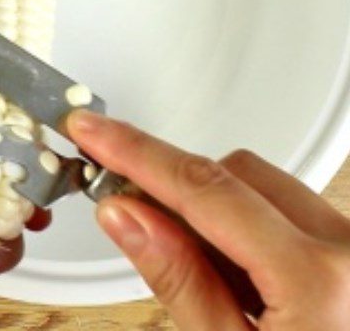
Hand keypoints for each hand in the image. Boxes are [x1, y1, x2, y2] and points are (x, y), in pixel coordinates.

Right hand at [67, 110, 349, 329]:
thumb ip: (178, 279)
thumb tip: (125, 213)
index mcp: (320, 280)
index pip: (204, 189)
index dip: (136, 153)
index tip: (94, 133)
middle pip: (236, 174)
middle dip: (177, 186)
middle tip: (127, 210)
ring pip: (265, 189)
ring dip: (215, 210)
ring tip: (202, 275)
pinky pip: (293, 214)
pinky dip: (250, 230)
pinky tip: (240, 281)